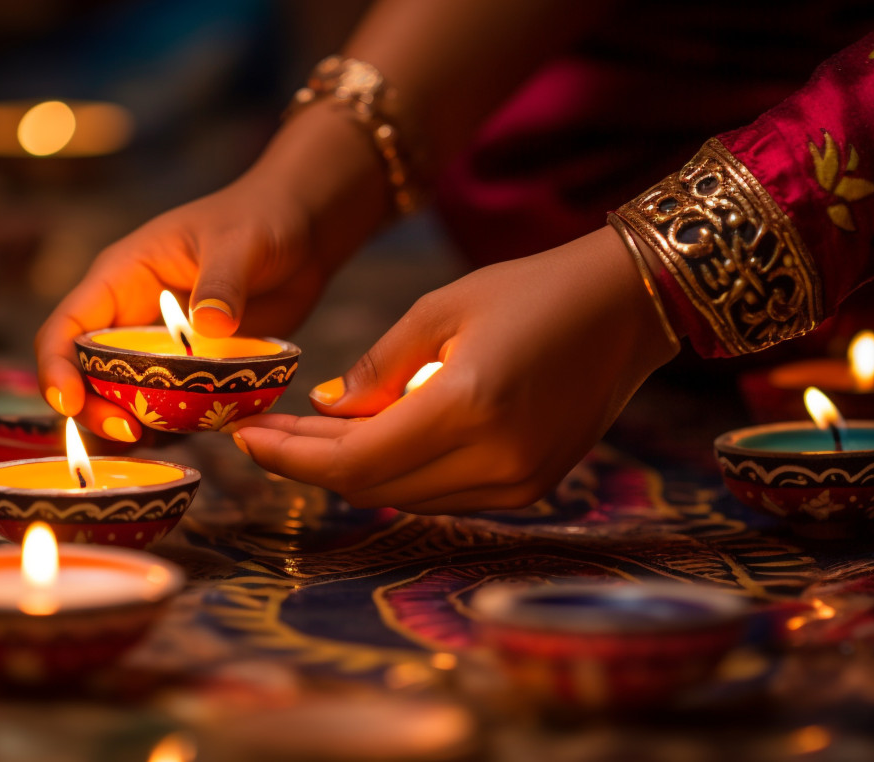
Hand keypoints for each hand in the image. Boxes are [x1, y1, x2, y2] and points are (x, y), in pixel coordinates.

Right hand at [36, 102, 389, 441]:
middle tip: (129, 432)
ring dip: (132, 425)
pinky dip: (173, 428)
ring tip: (156, 442)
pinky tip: (194, 437)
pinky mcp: (193, 370)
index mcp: (121, 278)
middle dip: (94, 409)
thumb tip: (209, 324)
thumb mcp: (240, 243)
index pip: (67, 327)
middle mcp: (131, 318)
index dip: (57, 368)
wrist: (302, 233)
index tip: (67, 404)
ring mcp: (162, 348)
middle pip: (86, 375)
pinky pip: (170, 407)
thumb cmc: (260, 218)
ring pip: (124, 399)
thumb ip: (223, 282)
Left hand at [228, 227, 680, 513]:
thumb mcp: (441, 308)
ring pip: (404, 497)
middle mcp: (495, 460)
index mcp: (467, 407)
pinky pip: (442, 494)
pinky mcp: (532, 487)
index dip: (292, 456)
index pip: (355, 458)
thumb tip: (326, 411)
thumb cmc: (532, 289)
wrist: (627, 307)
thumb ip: (377, 366)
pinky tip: (370, 442)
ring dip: (351, 472)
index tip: (247, 436)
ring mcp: (519, 483)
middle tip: (264, 437)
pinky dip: (398, 473)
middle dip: (310, 465)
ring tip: (306, 439)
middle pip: (373, 486)